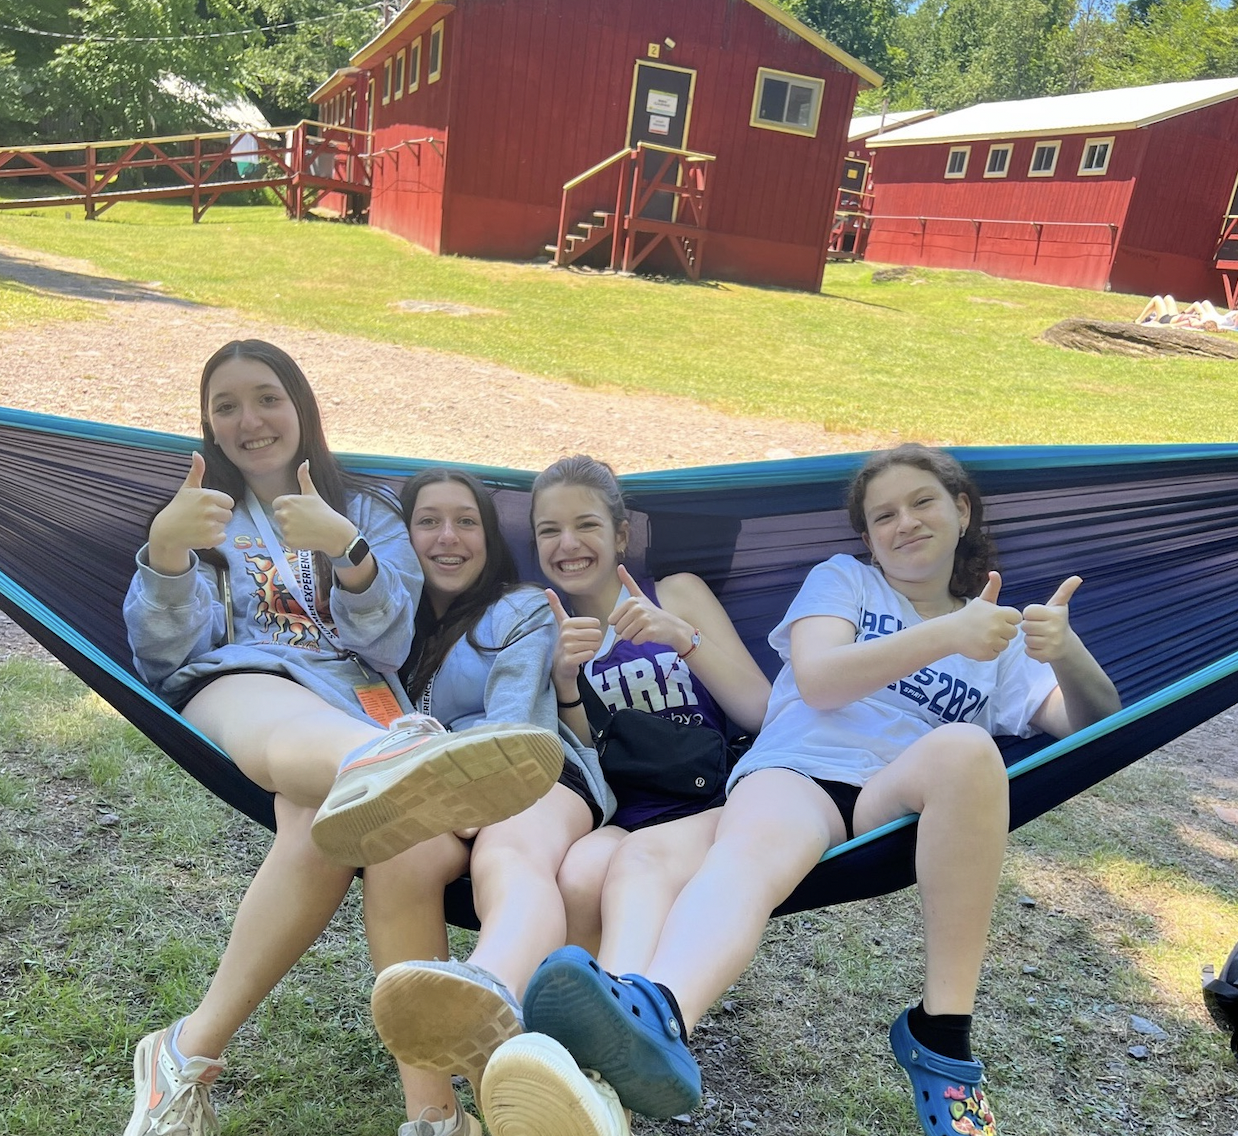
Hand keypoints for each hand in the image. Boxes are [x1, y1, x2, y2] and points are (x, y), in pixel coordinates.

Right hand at [147, 452, 233, 572]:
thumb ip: (196, 471)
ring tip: (199, 526)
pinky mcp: (210, 539)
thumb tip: (197, 453)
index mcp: (208, 496)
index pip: (229, 502)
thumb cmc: (179, 508)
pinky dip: (214, 539)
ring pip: (225, 526)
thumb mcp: (188, 488)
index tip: (206, 507)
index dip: (219, 505)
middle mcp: (210, 510)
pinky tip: (200, 535)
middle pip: (228, 515)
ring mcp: (210, 525)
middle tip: (201, 517)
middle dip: (218, 517)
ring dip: (215, 528)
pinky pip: (222, 538)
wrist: (167, 532)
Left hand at [272, 461, 355, 554]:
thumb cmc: (324, 512)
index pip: (276, 504)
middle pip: (278, 516)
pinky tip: (305, 537)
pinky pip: (286, 540)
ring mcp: (285, 528)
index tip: (299, 511)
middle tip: (304, 520)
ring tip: (306, 529)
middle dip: (288, 519)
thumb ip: (304, 478)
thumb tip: (304, 462)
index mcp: (287, 501)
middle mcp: (284, 514)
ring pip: (282, 529)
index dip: (287, 508)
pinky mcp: (288, 540)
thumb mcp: (313, 494)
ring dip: (291, 530)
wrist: (334, 532)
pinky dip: (294, 541)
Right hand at [546, 588, 603, 690]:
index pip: (596, 624)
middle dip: (594, 641)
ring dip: (592, 649)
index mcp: (567, 623)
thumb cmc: (566, 642)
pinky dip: (589, 657)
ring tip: (581, 651)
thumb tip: (547, 589)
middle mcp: (566, 633)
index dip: (593, 631)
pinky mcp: (570, 659)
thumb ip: (556, 606)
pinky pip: (590, 655)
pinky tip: (580, 658)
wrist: (560, 664)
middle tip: (583, 645)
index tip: (582, 635)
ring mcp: (567, 647)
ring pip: (595, 645)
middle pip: (597, 634)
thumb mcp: (562, 622)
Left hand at [608, 565, 694, 653]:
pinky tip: (648, 635)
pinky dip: (640, 641)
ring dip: (633, 637)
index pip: (612, 620)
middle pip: (618, 629)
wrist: (673, 627)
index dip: (621, 623)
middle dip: (626, 631)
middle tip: (639, 626)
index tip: (632, 619)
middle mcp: (638, 608)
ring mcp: (645, 620)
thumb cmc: (653, 613)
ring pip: (625, 636)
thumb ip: (629, 582)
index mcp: (632, 601)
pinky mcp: (650, 632)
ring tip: (643, 630)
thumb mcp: (640, 596)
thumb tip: (619, 566)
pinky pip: (635, 641)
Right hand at [948, 571, 1020, 660]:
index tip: (995, 618)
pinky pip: (996, 653)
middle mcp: (996, 627)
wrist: (950, 632)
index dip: (1007, 619)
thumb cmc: (969, 615)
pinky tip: (979, 644)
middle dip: (1003, 631)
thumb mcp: (982, 601)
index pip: (1017, 619)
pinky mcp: (986, 653)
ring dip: (996, 642)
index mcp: (999, 613)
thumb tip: (995, 572)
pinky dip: (989, 651)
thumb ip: (992, 588)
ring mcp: (991, 641)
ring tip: (982, 636)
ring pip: (1005, 644)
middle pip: (1013, 633)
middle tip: (987, 628)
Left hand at [1021, 576, 1081, 662]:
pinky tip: (1041, 646)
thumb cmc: (1057, 621)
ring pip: (1026, 639)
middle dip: (1030, 626)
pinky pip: (1028, 651)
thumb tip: (1077, 577)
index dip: (1030, 614)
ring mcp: (1052, 643)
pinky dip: (1032, 650)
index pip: (1027, 612)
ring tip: (1042, 637)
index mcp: (1056, 614)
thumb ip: (1065, 590)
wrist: (1066, 645)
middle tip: (1040, 628)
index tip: (1040, 616)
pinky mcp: (1048, 656)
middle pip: (1025, 626)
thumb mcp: (1059, 605)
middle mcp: (1055, 629)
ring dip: (1031, 639)